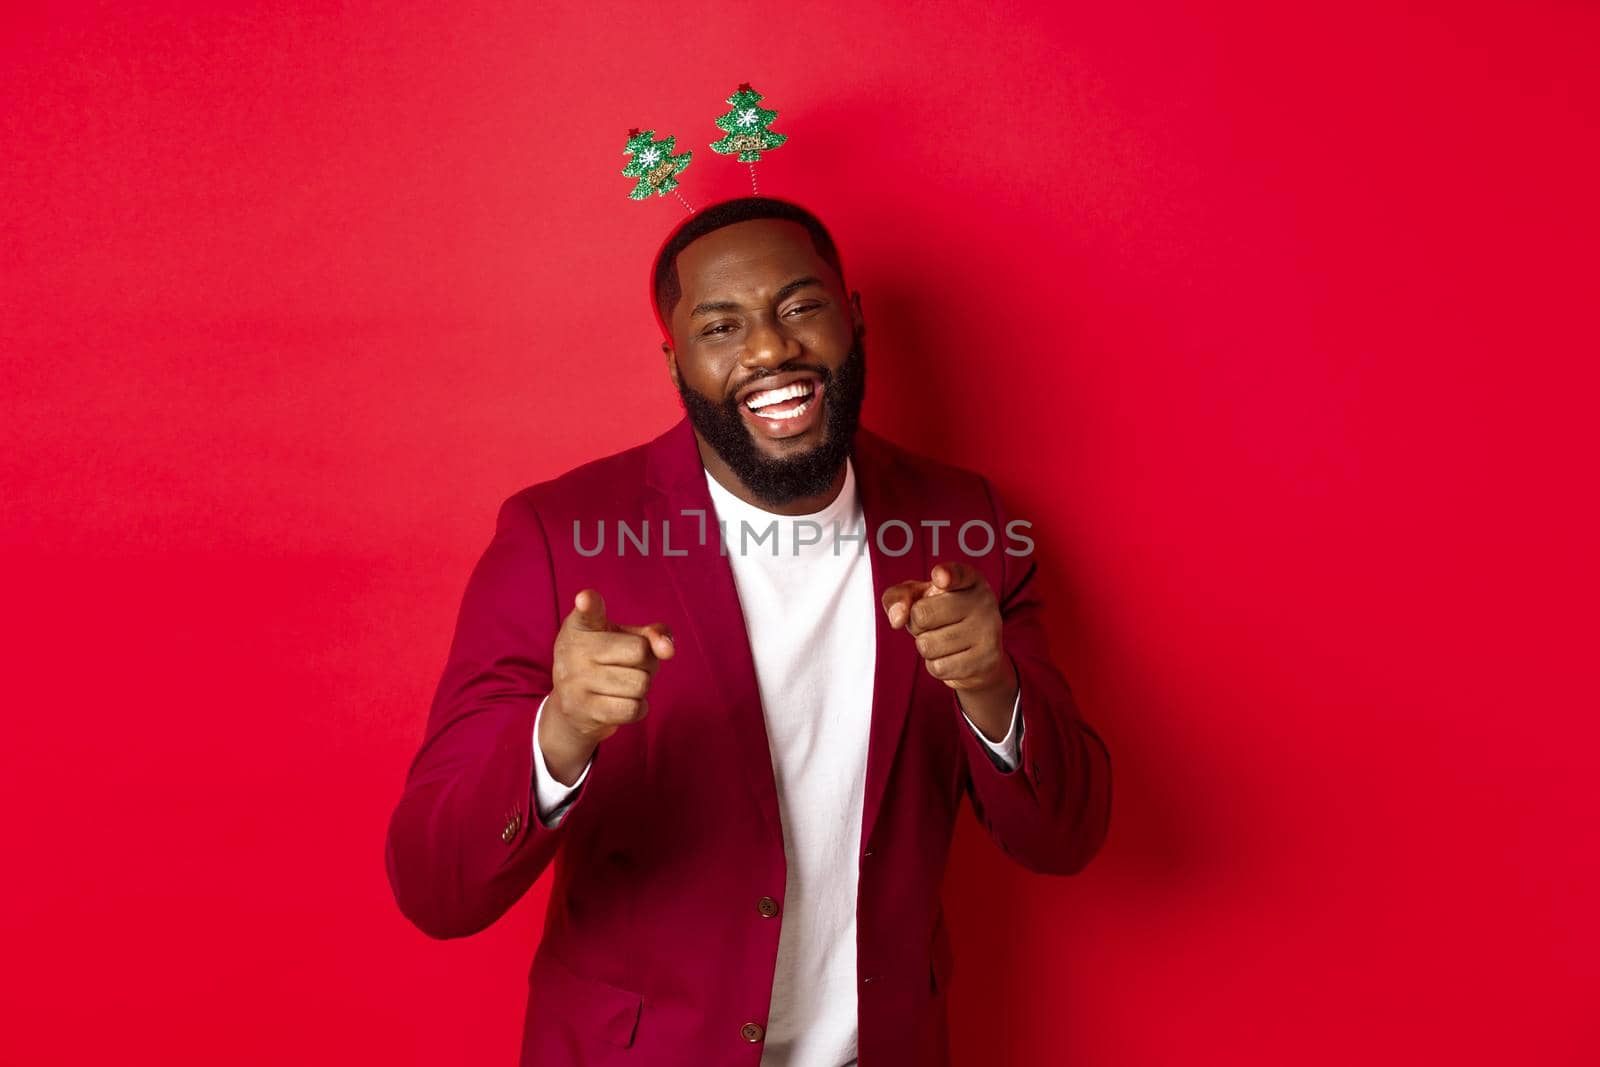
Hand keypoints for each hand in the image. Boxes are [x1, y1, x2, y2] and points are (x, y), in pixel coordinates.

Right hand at [540, 589, 673, 784]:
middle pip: (640, 652)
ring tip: (622, 684)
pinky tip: (621, 702)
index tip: (586, 599)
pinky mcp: (583, 711)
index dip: (589, 603)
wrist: (575, 707)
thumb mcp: (627, 638)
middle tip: (627, 666)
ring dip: (642, 687)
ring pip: (640, 684)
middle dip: (646, 662)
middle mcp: (572, 650)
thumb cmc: (608, 662)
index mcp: (581, 625)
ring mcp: (575, 681)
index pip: (587, 611)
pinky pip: (633, 709)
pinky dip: (638, 707)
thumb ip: (654, 634)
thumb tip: (667, 649)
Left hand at [881, 561, 1017, 739]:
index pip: (957, 574)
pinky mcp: (988, 660)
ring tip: (944, 640)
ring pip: (927, 645)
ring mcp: (989, 631)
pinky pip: (939, 668)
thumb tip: (897, 618)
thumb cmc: (940, 617)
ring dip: (927, 647)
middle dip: (917, 624)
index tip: (939, 578)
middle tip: (934, 624)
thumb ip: (898, 596)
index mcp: (969, 579)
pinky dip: (936, 665)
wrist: (976, 654)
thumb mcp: (917, 598)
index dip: (946, 575)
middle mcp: (984, 601)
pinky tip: (952, 657)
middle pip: (922, 615)